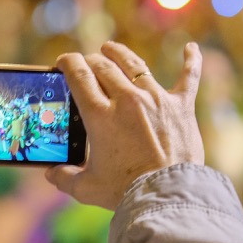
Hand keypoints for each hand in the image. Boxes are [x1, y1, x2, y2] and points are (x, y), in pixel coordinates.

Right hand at [46, 41, 205, 209]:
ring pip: (135, 65)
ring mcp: (156, 99)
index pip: (79, 76)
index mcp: (100, 116)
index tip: (64, 61)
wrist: (166, 194)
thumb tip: (51, 173)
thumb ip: (64, 177)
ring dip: (120, 54)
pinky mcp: (181, 105)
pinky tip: (191, 48)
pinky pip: (189, 76)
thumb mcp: (86, 187)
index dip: (69, 63)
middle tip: (85, 64)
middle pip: (104, 67)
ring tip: (111, 49)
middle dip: (90, 61)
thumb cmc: (125, 191)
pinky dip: (191, 60)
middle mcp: (127, 100)